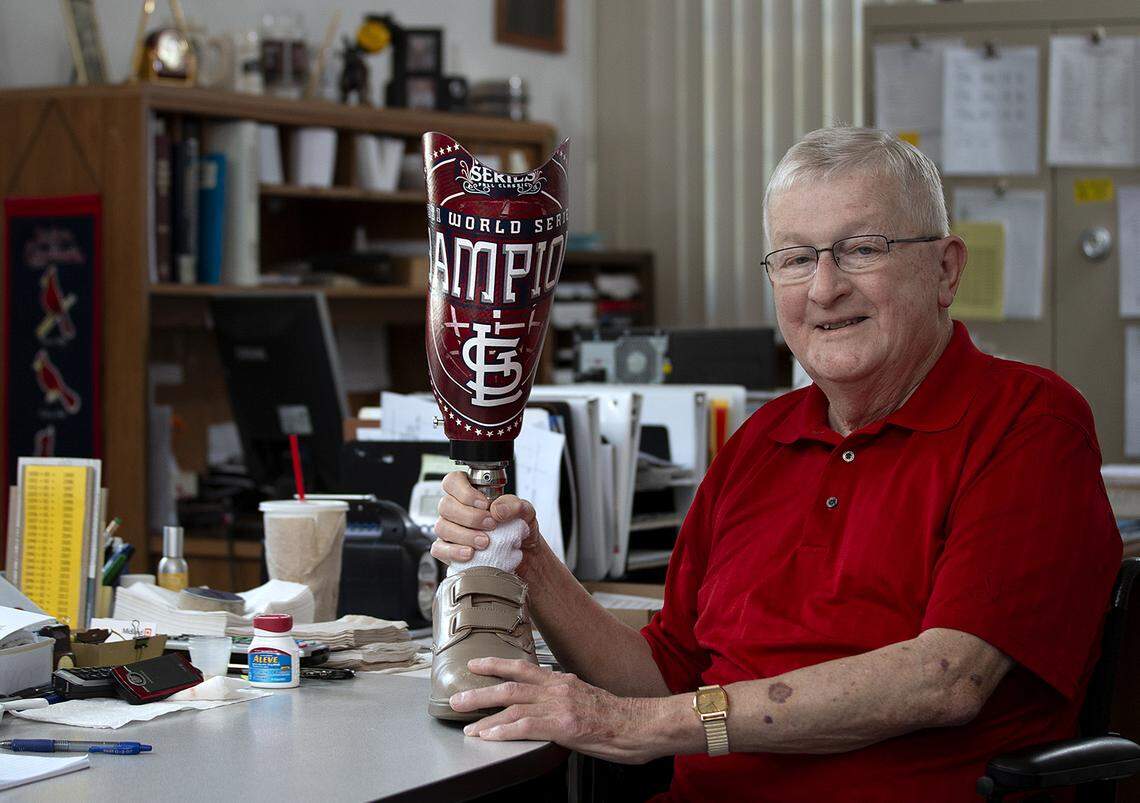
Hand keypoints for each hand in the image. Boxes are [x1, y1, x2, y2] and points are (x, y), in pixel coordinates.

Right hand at [431, 471, 546, 574]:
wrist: (523, 555)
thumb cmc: (518, 528)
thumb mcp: (525, 512)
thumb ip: (514, 505)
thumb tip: (496, 509)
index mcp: (471, 492)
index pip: (453, 481)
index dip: (464, 491)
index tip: (484, 504)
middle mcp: (456, 509)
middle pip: (446, 505)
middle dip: (470, 517)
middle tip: (490, 525)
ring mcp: (449, 529)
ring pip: (442, 527)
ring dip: (464, 535)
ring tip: (485, 542)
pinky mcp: (448, 550)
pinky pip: (439, 549)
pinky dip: (454, 551)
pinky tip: (470, 554)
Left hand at [450, 657, 666, 763]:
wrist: (642, 725)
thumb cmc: (619, 717)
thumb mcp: (587, 698)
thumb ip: (564, 696)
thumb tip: (548, 702)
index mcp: (563, 680)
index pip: (524, 667)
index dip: (497, 665)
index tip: (477, 664)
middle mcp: (558, 688)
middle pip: (510, 684)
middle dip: (481, 690)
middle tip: (458, 696)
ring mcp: (560, 706)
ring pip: (513, 704)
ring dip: (484, 714)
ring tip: (466, 723)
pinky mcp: (563, 726)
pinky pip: (525, 726)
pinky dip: (503, 731)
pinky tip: (489, 736)